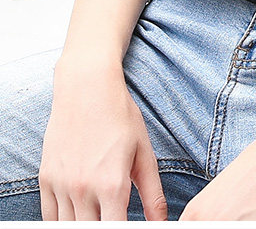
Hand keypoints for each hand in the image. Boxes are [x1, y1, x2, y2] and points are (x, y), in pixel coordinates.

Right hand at [39, 59, 166, 220]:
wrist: (87, 89)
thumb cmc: (120, 118)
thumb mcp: (144, 153)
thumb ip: (153, 194)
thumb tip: (161, 224)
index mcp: (113, 184)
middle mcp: (84, 189)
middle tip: (114, 217)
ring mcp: (61, 185)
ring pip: (68, 228)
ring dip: (83, 226)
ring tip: (98, 215)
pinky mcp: (46, 179)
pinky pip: (49, 218)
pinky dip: (62, 223)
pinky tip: (77, 216)